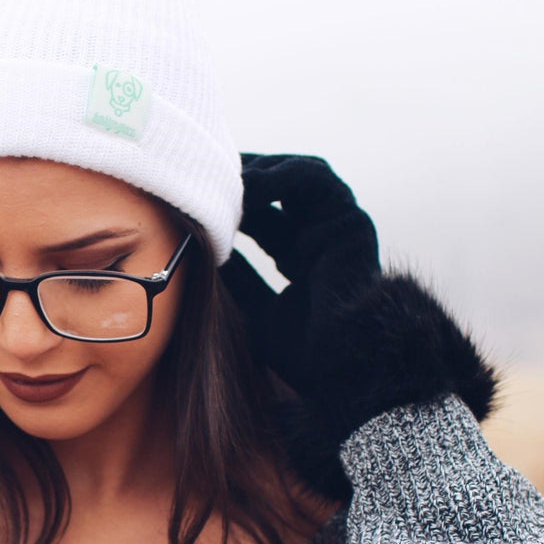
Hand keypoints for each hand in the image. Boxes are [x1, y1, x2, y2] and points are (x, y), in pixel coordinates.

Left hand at [221, 153, 495, 498]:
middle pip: (278, 191)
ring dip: (257, 172)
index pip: (262, 218)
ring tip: (222, 180)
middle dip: (241, 179)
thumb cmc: (303, 353)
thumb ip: (234, 278)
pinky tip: (246, 186)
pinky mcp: (349, 222)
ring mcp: (337, 229)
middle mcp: (320, 239)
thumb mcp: (253, 309)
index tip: (194, 198)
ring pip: (296, 176)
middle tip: (202, 175)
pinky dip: (278, 175)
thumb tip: (198, 251)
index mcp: (301, 260)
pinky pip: (313, 180)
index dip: (229, 205)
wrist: (344, 370)